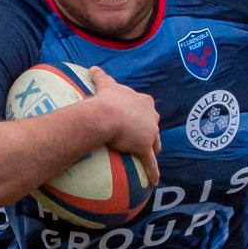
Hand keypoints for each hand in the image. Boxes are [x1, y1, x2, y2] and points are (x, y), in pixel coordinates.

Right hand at [84, 65, 160, 186]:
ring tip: (149, 154)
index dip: (142, 113)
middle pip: (153, 125)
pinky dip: (153, 172)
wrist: (106, 114)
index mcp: (144, 101)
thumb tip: (92, 68)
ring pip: (155, 143)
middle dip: (150, 130)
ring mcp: (149, 133)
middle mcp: (151, 116)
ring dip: (153, 148)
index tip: (136, 118)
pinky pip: (150, 163)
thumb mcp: (105, 83)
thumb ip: (100, 75)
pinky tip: (154, 181)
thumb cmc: (106, 98)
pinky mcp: (144, 147)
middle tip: (142, 136)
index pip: (146, 108)